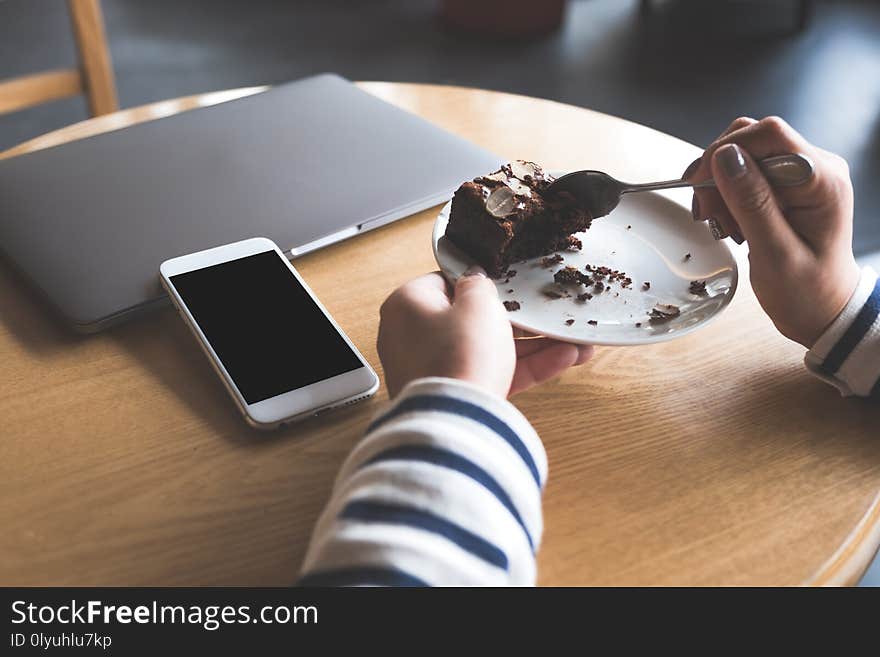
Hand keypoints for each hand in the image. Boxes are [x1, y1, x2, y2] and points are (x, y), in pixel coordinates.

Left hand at [377, 268, 593, 397]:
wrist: (457, 419)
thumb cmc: (460, 354)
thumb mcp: (478, 304)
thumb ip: (479, 284)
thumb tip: (474, 280)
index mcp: (406, 306)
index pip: (444, 284)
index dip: (479, 283)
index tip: (508, 285)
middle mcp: (412, 338)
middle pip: (471, 320)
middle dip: (519, 320)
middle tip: (546, 313)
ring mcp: (433, 370)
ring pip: (488, 350)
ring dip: (533, 345)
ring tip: (571, 339)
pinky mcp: (453, 397)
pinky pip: (492, 375)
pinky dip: (525, 368)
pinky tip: (564, 358)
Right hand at [683, 116, 860, 347]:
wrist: (822, 310)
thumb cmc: (806, 292)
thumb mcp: (775, 253)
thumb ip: (752, 203)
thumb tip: (725, 157)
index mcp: (823, 181)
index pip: (768, 136)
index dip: (725, 152)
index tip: (699, 184)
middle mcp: (816, 168)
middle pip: (752, 140)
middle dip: (718, 172)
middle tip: (708, 213)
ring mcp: (802, 176)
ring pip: (744, 154)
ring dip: (719, 185)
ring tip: (721, 224)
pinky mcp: (787, 186)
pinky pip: (746, 172)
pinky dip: (726, 193)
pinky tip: (729, 221)